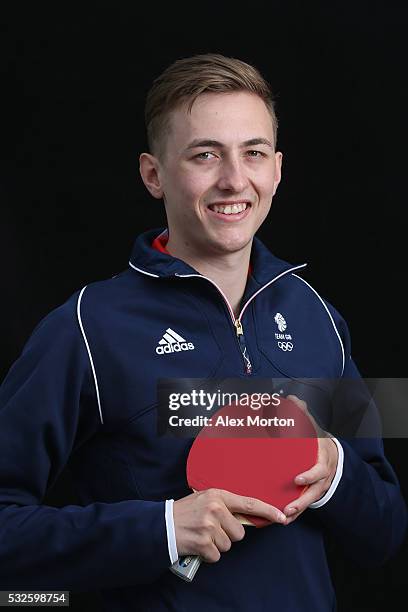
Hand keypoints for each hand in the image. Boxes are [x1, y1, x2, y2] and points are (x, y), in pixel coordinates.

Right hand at [173, 488, 286, 561]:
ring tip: (202, 535)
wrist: (162, 524)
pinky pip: (217, 555)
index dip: (268, 511)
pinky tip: (198, 544)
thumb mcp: (206, 500)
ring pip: (228, 545)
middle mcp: (216, 509)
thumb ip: (225, 505)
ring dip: (216, 545)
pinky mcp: (204, 542)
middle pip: (239, 532)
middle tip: (211, 529)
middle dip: (228, 535)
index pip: (249, 504)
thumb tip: (247, 517)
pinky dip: (208, 554)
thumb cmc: (186, 512)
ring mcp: (210, 526)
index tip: (282, 517)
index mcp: (218, 495)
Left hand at [282, 395, 338, 524]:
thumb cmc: (318, 441)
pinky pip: (305, 505)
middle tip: (289, 508)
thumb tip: (293, 399)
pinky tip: (283, 520)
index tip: (298, 479)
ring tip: (284, 518)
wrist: (333, 455)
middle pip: (314, 492)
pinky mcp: (312, 493)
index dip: (310, 475)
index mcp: (323, 460)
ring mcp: (319, 487)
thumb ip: (303, 414)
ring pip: (310, 502)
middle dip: (302, 501)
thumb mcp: (314, 427)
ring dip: (297, 511)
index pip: (319, 470)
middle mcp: (323, 477)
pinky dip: (295, 514)